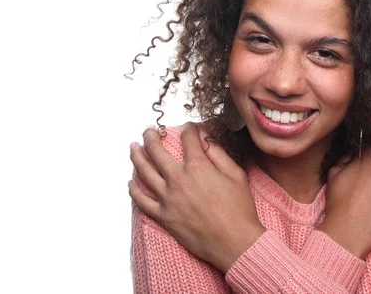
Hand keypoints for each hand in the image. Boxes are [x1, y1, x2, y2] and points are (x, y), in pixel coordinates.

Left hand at [128, 123, 265, 271]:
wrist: (234, 241)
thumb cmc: (239, 210)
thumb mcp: (236, 175)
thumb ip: (219, 154)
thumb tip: (206, 140)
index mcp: (198, 167)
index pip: (188, 139)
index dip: (189, 130)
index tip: (189, 128)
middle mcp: (178, 179)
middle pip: (157, 151)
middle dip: (151, 137)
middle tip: (149, 131)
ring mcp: (167, 198)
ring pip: (144, 172)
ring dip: (137, 156)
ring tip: (134, 147)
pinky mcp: (163, 216)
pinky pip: (141, 201)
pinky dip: (134, 190)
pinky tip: (131, 182)